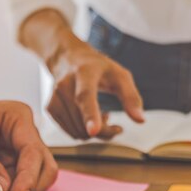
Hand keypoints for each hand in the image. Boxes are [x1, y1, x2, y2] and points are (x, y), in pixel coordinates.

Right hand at [19, 9, 144, 138]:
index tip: (94, 130)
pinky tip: (88, 118)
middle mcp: (65, 85)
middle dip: (104, 131)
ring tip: (102, 116)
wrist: (66, 58)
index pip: (86, 97)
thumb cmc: (97, 67)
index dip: (91, 115)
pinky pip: (71, 132)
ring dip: (94, 132)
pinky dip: (83, 131)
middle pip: (85, 122)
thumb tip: (141, 120)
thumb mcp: (119, 75)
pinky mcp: (50, 108)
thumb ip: (131, 97)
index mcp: (84, 73)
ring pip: (78, 131)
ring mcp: (55, 97)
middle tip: (115, 125)